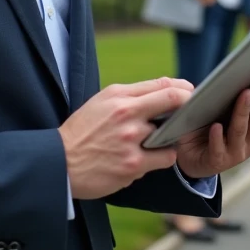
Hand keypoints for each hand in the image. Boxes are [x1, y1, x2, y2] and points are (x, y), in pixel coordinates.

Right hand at [59, 77, 193, 198]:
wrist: (58, 162)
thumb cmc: (82, 131)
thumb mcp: (101, 102)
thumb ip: (130, 96)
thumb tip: (162, 90)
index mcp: (119, 95)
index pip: (162, 85)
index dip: (183, 89)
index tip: (190, 94)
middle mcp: (126, 114)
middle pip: (173, 101)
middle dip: (187, 105)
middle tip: (190, 113)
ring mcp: (131, 140)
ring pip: (171, 134)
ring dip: (170, 138)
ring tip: (158, 142)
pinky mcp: (132, 164)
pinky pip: (164, 158)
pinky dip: (162, 158)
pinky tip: (150, 158)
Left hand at [174, 73, 249, 179]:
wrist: (185, 157)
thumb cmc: (204, 128)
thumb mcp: (217, 110)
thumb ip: (226, 97)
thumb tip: (232, 73)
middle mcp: (247, 142)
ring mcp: (233, 154)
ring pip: (239, 131)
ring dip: (243, 111)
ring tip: (246, 93)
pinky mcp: (215, 162)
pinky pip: (217, 149)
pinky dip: (217, 138)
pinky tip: (216, 126)